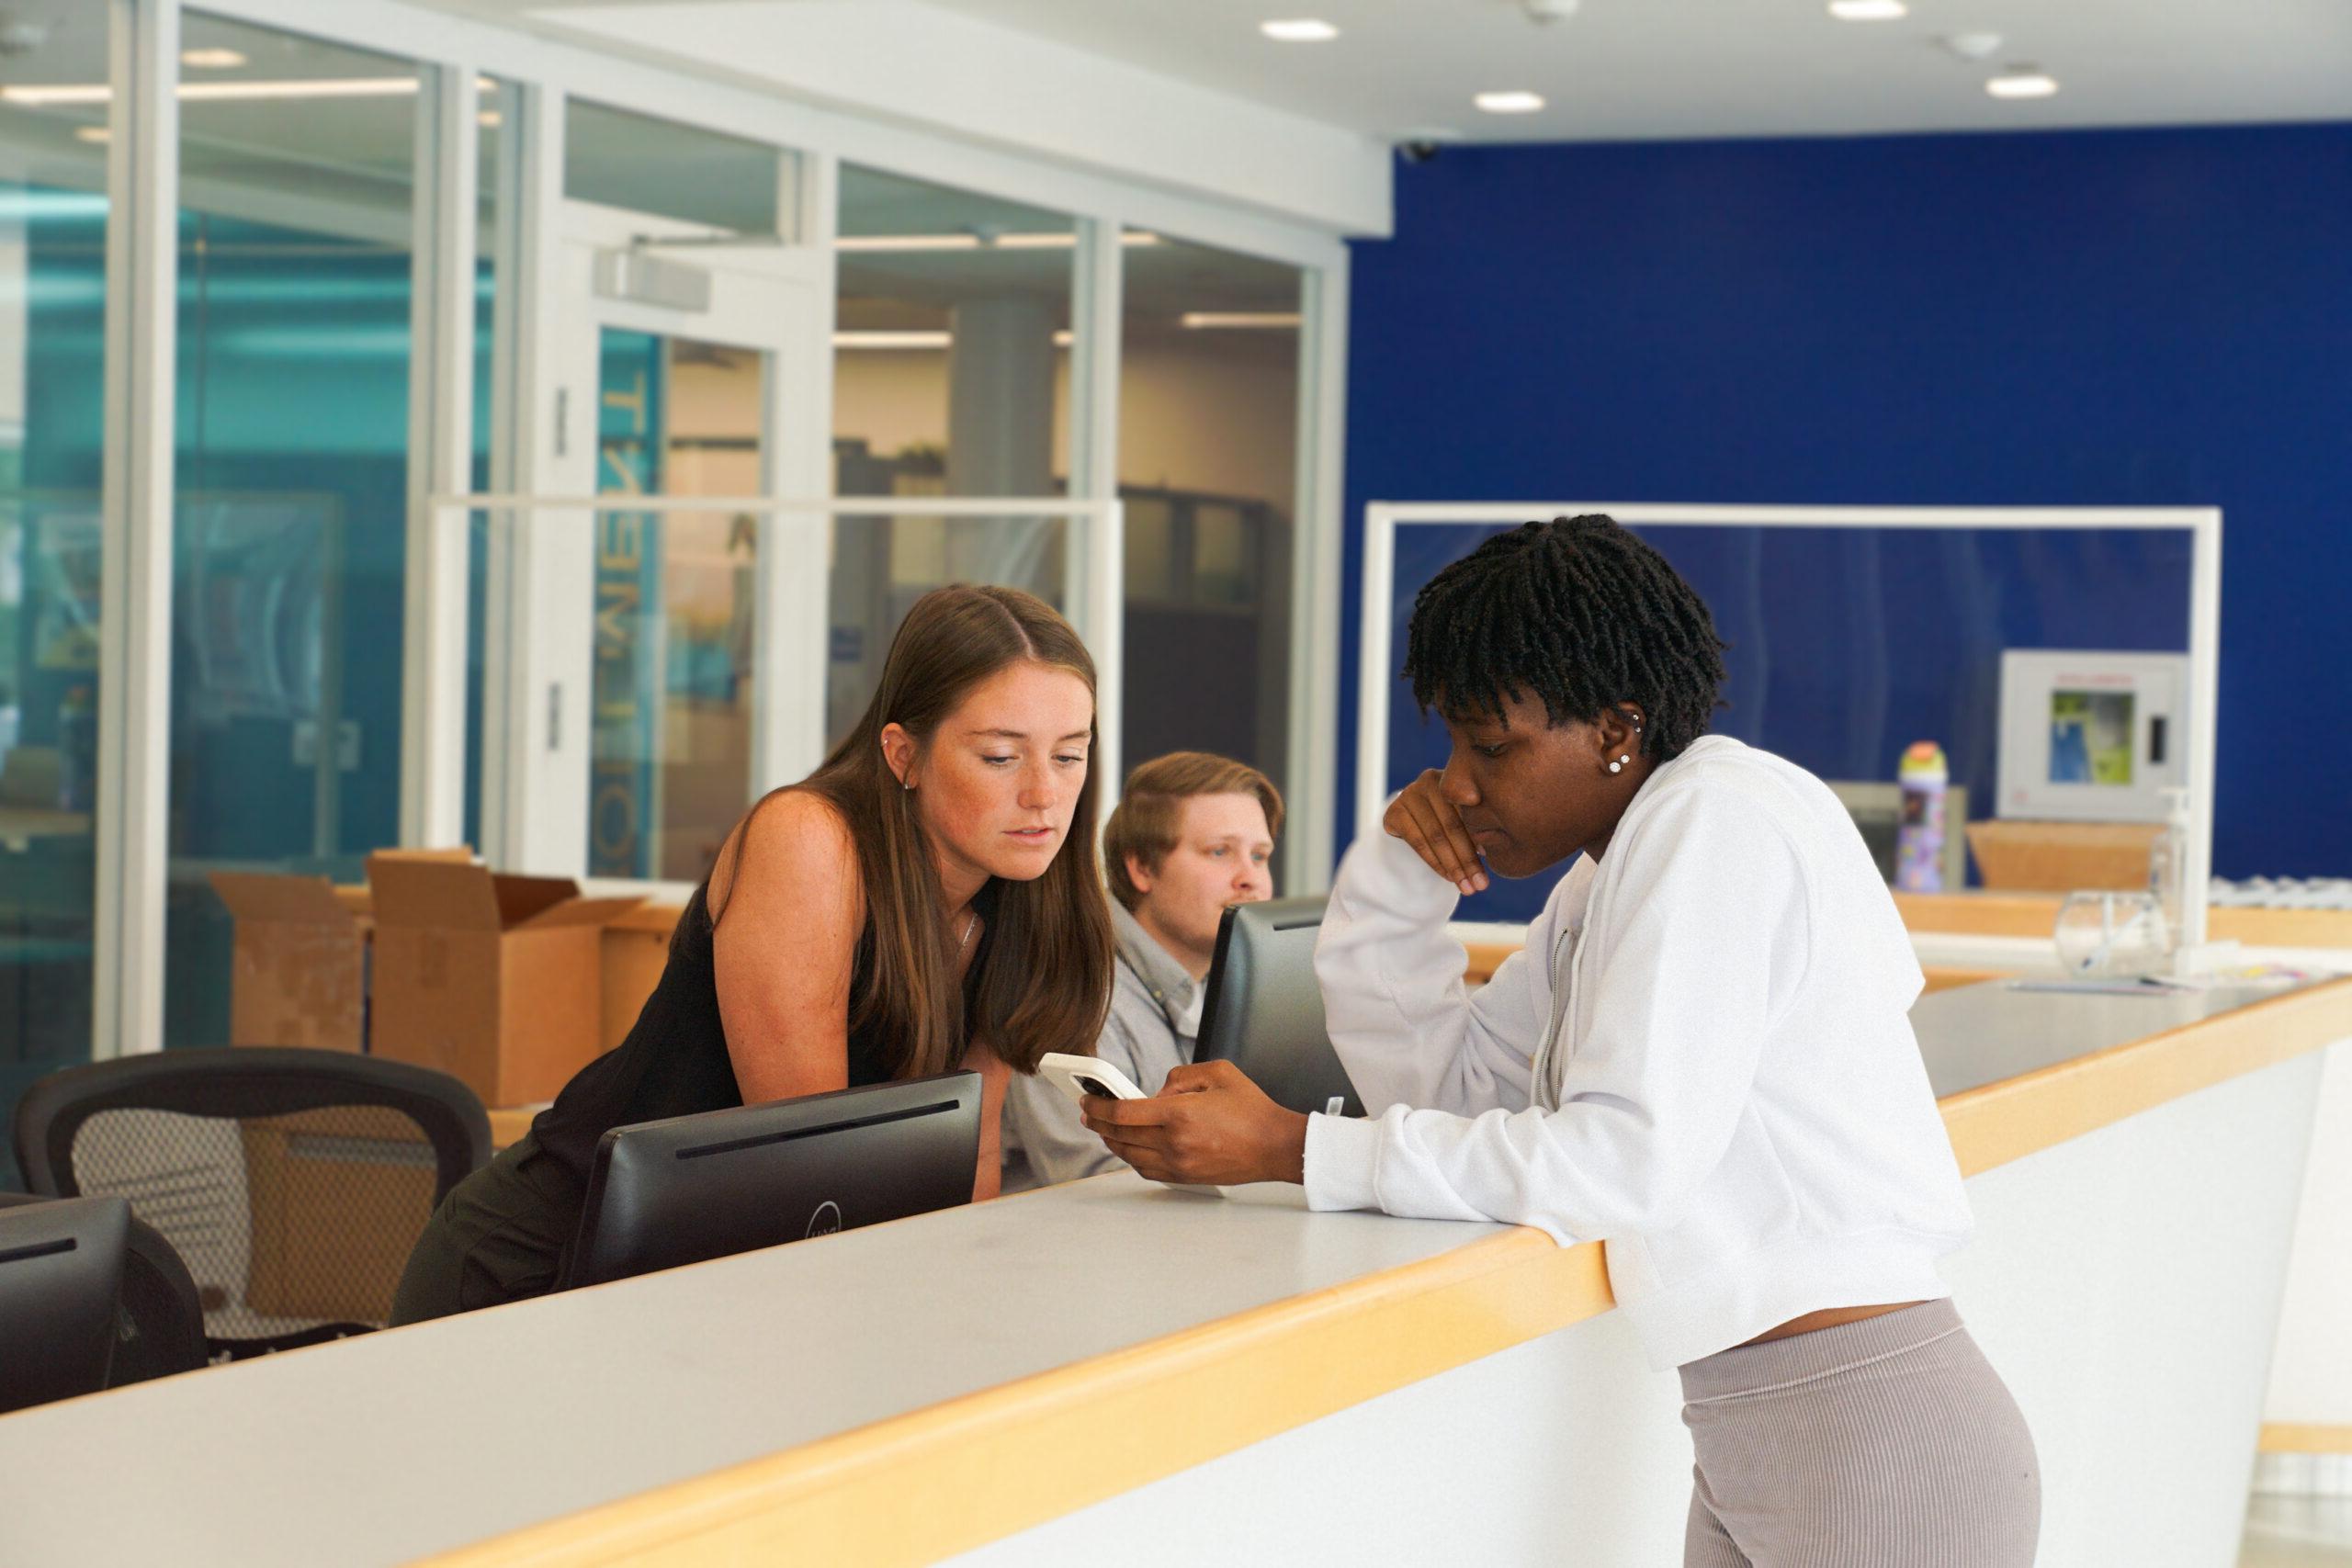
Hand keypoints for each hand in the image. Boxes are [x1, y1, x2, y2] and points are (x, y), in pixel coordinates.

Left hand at [1079, 1060, 1310, 1186]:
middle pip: (1120, 1136)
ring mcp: (1179, 1164)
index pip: (1123, 1112)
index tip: (1087, 1099)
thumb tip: (1157, 1091)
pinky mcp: (1185, 1177)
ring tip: (1103, 1129)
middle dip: (1097, 1123)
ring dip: (1111, 1142)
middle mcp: (1175, 1142)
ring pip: (1129, 1156)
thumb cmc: (1252, 1109)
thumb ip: (1180, 1076)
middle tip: (1087, 1113)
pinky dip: (1131, 1158)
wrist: (1275, 1146)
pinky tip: (1129, 1147)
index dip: (1098, 1106)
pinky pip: (1146, 1170)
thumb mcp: (1218, 1072)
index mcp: (1180, 1114)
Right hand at [1384, 769, 1488, 896]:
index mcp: (1455, 775)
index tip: (1491, 861)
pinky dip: (1435, 862)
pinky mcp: (1393, 811)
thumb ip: (1477, 828)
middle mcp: (1429, 779)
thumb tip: (1491, 850)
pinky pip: (1417, 841)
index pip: (1469, 811)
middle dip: (1467, 858)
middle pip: (1452, 824)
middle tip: (1480, 885)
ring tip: (1466, 887)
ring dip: (1453, 865)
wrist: (1413, 823)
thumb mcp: (1466, 820)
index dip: (1480, 838)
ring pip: (1435, 835)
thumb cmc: (1449, 821)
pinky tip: (1448, 877)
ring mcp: (1408, 793)